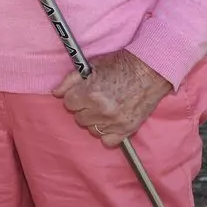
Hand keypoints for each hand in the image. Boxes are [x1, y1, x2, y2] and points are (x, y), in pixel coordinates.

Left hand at [51, 51, 172, 147]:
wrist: (150, 70)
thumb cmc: (122, 65)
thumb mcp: (93, 66)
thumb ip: (71, 80)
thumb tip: (56, 92)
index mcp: (91, 93)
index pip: (69, 103)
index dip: (75, 96)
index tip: (82, 92)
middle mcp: (101, 110)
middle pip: (79, 117)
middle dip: (84, 108)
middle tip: (95, 99)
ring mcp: (115, 122)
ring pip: (91, 129)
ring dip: (95, 120)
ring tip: (104, 109)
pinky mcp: (127, 130)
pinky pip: (107, 141)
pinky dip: (107, 132)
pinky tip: (111, 121)